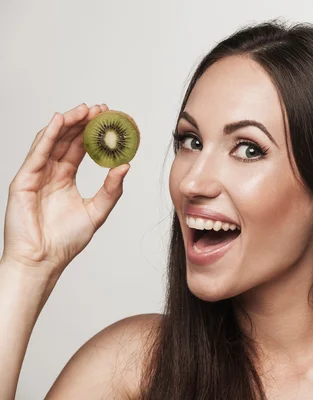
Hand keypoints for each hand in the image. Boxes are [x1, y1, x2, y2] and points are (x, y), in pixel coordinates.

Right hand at [1, 104, 129, 274]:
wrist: (43, 261)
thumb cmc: (66, 241)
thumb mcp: (97, 211)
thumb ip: (111, 189)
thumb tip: (126, 166)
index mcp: (65, 179)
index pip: (79, 148)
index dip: (93, 133)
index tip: (109, 119)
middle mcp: (50, 173)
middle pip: (66, 140)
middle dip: (82, 122)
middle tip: (100, 108)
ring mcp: (35, 175)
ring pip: (51, 141)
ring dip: (67, 123)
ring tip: (84, 109)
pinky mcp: (23, 180)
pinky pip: (37, 153)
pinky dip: (48, 135)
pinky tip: (60, 121)